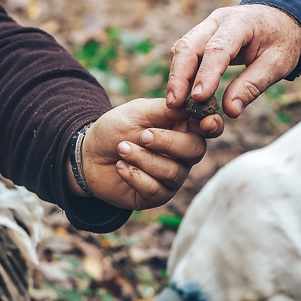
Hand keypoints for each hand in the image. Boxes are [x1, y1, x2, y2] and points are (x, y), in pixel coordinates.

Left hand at [67, 98, 222, 209]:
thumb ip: (166, 109)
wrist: (88, 155)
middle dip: (168, 143)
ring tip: (121, 149)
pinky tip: (120, 167)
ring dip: (143, 159)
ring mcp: (172, 176)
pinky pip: (156, 190)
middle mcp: (183, 154)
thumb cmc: (115, 129)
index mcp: (183, 128)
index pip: (209, 127)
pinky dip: (135, 176)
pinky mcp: (156, 196)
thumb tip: (193, 104)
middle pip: (195, 151)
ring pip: (173, 172)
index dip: (212, 126)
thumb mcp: (138, 111)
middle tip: (142, 135)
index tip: (205, 123)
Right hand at [166, 4, 300, 118]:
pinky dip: (181, 73)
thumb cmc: (282, 41)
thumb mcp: (277, 64)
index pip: (217, 49)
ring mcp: (207, 26)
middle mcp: (218, 20)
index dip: (206, 74)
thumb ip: (252, 86)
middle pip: (189, 45)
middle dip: (179, 75)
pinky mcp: (202, 36)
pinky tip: (181, 94)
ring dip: (176, 76)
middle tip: (174, 104)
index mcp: (240, 22)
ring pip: (182, 48)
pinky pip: (185, 53)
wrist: (281, 19)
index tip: (198, 99)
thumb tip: (229, 111)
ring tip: (175, 103)